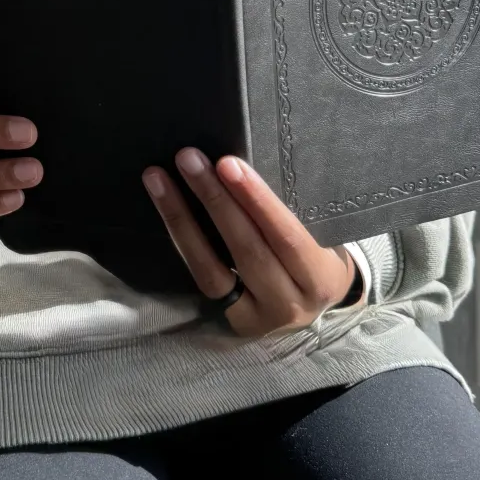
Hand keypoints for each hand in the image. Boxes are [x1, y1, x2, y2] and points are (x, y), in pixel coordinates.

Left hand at [142, 148, 357, 335]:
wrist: (312, 304)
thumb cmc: (316, 255)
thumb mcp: (321, 237)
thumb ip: (292, 211)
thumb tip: (240, 163)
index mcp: (320, 278)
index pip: (286, 237)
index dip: (256, 201)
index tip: (228, 164)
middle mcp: (289, 304)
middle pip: (247, 250)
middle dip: (214, 200)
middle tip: (188, 159)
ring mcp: (254, 317)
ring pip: (212, 269)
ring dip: (182, 219)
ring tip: (158, 179)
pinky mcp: (228, 320)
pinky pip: (200, 278)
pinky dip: (181, 241)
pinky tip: (164, 208)